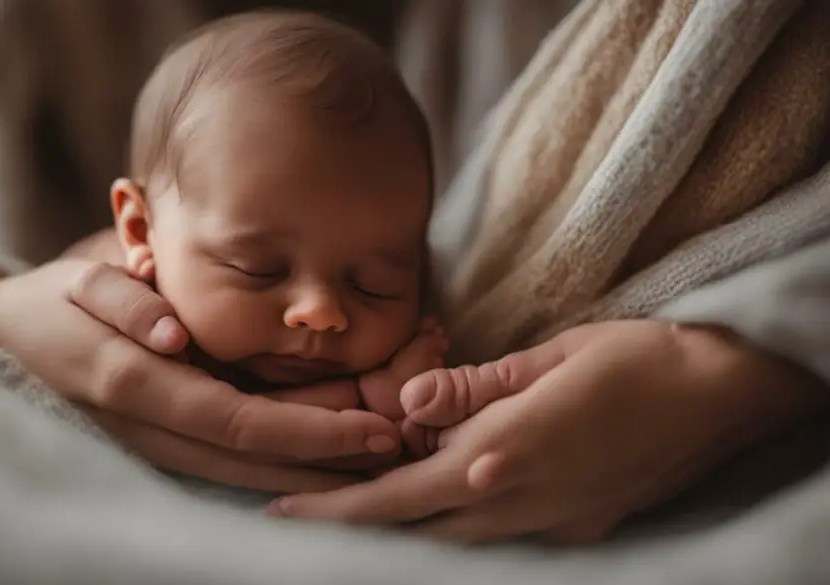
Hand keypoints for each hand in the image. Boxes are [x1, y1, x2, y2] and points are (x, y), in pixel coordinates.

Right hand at [0, 259, 401, 492]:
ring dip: (310, 467)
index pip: (243, 421)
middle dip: (328, 458)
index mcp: (137, 384)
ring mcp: (156, 444)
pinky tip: (319, 455)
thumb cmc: (45, 305)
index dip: (312, 431)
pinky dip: (277, 460)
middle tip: (401, 447)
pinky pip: (227, 459)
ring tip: (375, 456)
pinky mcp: (159, 443)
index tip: (376, 429)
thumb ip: (123, 302)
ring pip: (245, 469)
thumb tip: (174, 333)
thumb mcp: (76, 283)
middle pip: (255, 457)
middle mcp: (153, 428)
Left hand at [266, 320, 824, 541]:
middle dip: (352, 529)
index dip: (334, 508)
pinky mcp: (576, 531)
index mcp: (498, 456)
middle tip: (299, 516)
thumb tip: (408, 401)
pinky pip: (495, 539)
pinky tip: (440, 501)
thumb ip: (469, 389)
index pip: (394, 496)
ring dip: (400, 530)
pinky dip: (454, 526)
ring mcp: (548, 527)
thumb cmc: (631, 360)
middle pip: (412, 534)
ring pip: (451, 545)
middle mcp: (515, 504)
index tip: (283, 507)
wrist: (718, 394)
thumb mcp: (543, 359)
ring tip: (359, 504)